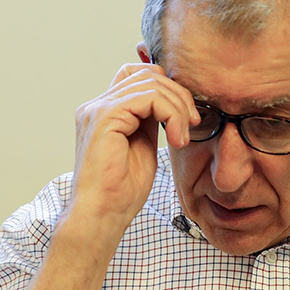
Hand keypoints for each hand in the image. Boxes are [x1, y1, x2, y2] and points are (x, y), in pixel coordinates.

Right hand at [68, 62, 199, 240]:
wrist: (102, 215)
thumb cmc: (121, 191)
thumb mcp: (143, 146)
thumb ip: (150, 121)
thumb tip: (171, 103)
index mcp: (105, 111)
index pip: (138, 75)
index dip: (167, 87)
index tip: (187, 117)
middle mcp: (97, 105)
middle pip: (148, 74)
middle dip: (179, 96)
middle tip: (193, 124)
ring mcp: (98, 109)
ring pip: (151, 83)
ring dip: (178, 107)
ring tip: (183, 136)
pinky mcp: (104, 117)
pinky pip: (148, 97)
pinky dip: (171, 114)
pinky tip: (176, 137)